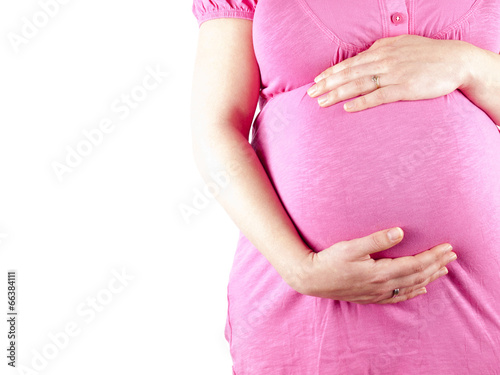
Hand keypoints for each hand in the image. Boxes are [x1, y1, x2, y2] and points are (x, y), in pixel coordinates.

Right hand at [292, 227, 456, 303]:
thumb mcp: (350, 246)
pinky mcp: (371, 297)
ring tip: (443, 270)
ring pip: (411, 287)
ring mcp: (377, 294)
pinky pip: (399, 297)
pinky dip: (413, 292)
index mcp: (380, 272)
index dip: (433, 256)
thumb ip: (376, 240)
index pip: (415, 264)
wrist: (312, 279)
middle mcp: (382, 286)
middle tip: (452, 255)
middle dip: (437, 265)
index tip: (447, 247)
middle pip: (418, 276)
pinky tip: (421, 289)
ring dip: (429, 278)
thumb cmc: (329, 260)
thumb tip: (400, 232)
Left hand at [306, 34, 472, 111]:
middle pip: (349, 74)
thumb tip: (365, 53)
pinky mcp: (404, 88)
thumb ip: (382, 48)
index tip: (316, 80)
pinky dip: (361, 102)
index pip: (350, 63)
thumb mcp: (403, 44)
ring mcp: (393, 75)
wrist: (457, 61)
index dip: (331, 72)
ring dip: (337, 94)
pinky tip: (347, 108)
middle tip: (310, 94)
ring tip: (322, 102)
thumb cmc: (429, 53)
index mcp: (382, 51)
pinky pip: (378, 96)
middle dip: (327, 84)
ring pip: (358, 85)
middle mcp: (384, 61)